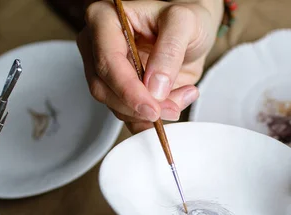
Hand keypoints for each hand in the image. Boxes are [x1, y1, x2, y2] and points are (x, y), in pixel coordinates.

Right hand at [78, 0, 220, 132]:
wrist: (192, 35)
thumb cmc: (184, 21)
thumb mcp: (185, 23)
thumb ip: (170, 51)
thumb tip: (154, 86)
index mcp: (105, 18)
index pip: (107, 61)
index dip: (128, 89)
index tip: (152, 107)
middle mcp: (99, 45)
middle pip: (104, 88)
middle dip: (139, 105)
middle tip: (173, 107)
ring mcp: (107, 71)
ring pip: (115, 106)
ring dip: (150, 112)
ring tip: (182, 95)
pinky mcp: (119, 91)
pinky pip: (127, 116)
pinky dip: (150, 119)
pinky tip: (173, 103)